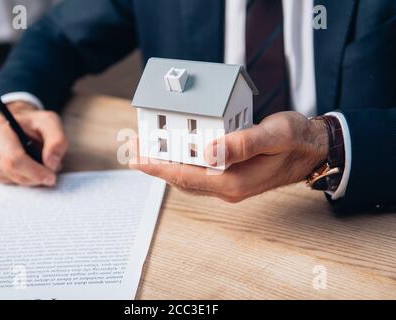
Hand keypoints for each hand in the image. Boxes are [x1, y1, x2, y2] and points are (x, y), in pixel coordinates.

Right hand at [0, 102, 67, 186]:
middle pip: (12, 171)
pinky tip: (30, 167)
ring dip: (33, 177)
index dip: (34, 171)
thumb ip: (57, 140)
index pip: (13, 158)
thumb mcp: (50, 122)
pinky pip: (12, 183)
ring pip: (14, 180)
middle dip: (35, 176)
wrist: (20, 125)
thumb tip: (52, 163)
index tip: (52, 177)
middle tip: (52, 173)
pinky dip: (26, 179)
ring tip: (42, 163)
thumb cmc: (35, 123)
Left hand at [130, 112, 328, 202]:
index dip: (158, 166)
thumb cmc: (295, 140)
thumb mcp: (274, 136)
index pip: (186, 175)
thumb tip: (208, 150)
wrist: (312, 150)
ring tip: (145, 147)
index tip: (135, 158)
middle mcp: (227, 188)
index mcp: (234, 182)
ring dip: (165, 163)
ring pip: (187, 176)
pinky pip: (198, 173)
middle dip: (155, 164)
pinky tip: (173, 152)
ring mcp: (228, 185)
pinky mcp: (230, 177)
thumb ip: (243, 144)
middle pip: (181, 178)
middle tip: (132, 147)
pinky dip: (181, 162)